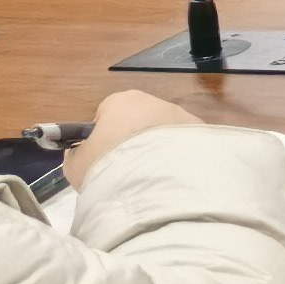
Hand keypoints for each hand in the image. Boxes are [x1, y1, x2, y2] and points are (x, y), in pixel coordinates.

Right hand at [65, 88, 207, 189]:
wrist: (157, 182)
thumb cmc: (108, 166)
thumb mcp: (76, 164)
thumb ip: (77, 154)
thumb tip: (81, 154)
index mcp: (123, 101)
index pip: (109, 111)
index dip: (104, 134)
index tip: (103, 155)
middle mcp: (158, 103)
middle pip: (142, 121)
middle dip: (136, 141)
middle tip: (129, 169)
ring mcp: (186, 118)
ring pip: (168, 134)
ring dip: (161, 150)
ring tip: (153, 178)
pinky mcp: (207, 136)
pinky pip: (188, 147)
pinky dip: (182, 160)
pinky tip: (174, 179)